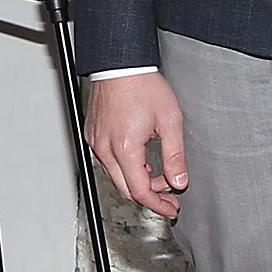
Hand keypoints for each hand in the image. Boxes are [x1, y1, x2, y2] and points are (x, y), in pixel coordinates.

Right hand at [83, 72, 188, 219]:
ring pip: (115, 176)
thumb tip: (179, 181)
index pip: (140, 192)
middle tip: (168, 195)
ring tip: (157, 174)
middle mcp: (106, 148)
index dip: (158, 204)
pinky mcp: (92, 134)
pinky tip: (139, 158)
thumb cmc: (142, 85)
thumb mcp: (170, 121)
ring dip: (137, 180)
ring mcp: (96, 141)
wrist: (120, 64)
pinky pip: (107, 161)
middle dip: (149, 196)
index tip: (170, 208)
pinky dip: (124, 166)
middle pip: (126, 189)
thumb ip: (175, 156)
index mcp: (125, 148)